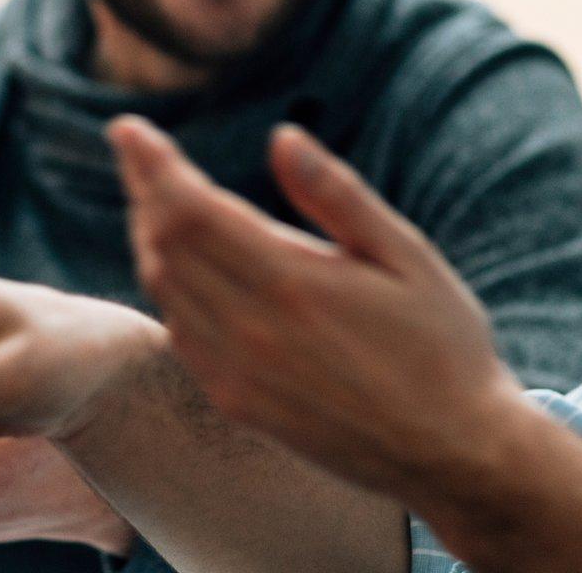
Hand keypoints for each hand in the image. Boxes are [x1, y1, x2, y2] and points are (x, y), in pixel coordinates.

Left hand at [107, 116, 525, 506]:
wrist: (452, 453)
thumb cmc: (442, 344)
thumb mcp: (406, 255)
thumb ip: (336, 195)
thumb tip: (281, 136)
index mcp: (292, 284)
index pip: (189, 211)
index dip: (151, 166)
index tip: (128, 128)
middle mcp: (251, 332)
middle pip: (164, 246)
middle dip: (144, 191)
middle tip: (139, 152)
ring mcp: (238, 375)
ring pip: (164, 291)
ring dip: (150, 237)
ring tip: (154, 197)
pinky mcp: (239, 405)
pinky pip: (181, 335)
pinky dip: (167, 289)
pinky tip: (181, 267)